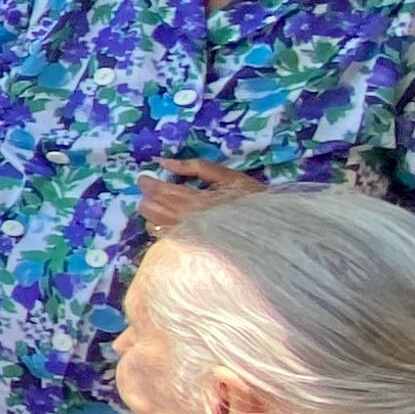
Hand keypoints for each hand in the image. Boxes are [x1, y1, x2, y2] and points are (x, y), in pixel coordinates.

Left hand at [137, 157, 259, 235]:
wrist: (269, 233)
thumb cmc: (251, 201)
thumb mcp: (229, 177)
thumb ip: (196, 167)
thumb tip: (165, 163)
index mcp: (198, 202)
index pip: (160, 192)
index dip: (148, 184)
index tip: (145, 178)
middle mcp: (188, 223)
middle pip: (150, 210)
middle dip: (148, 198)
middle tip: (153, 191)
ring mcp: (187, 240)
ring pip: (153, 226)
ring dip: (153, 214)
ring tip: (163, 206)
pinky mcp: (188, 251)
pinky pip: (163, 239)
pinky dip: (161, 228)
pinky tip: (171, 222)